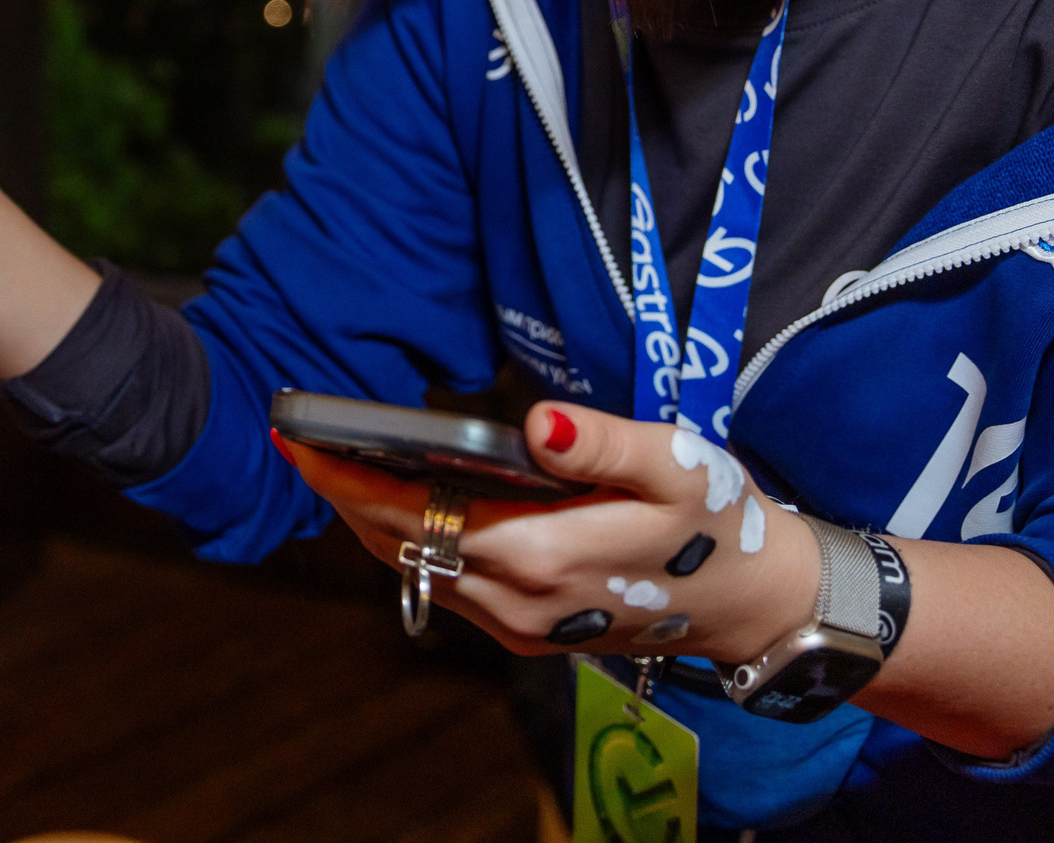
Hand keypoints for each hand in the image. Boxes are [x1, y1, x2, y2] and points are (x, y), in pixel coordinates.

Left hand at [277, 403, 819, 664]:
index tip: (298, 438)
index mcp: (540, 555)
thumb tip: (535, 421)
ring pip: (417, 568)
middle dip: (343, 493)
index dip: (348, 477)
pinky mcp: (527, 632)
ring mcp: (519, 626)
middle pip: (399, 543)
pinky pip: (445, 582)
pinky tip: (401, 501)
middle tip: (299, 438)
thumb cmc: (717, 521)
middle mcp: (516, 601)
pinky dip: (410, 540)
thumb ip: (601, 443)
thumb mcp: (674, 467)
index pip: (414, 512)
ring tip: (334, 462)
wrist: (755, 604)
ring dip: (371, 518)